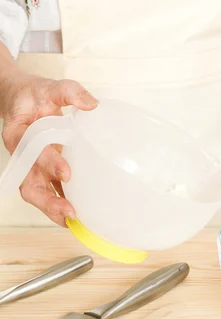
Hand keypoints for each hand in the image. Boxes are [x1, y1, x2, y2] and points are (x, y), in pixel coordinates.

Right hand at [0, 73, 97, 225]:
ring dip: (53, 209)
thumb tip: (93, 104)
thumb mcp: (51, 87)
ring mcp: (33, 166)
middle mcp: (23, 155)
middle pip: (28, 184)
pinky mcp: (43, 171)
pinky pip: (49, 191)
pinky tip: (79, 217)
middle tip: (70, 211)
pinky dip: (61, 204)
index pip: (31, 151)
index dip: (47, 162)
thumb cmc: (35, 95)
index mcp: (19, 134)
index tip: (66, 173)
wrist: (20, 99)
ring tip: (74, 222)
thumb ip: (71, 92)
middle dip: (47, 201)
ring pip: (36, 193)